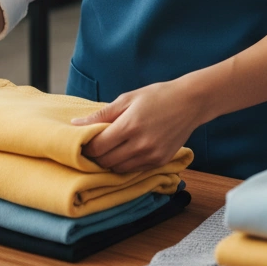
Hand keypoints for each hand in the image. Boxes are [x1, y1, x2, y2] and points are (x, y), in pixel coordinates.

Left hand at [70, 79, 203, 173]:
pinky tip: (126, 151)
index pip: (98, 147)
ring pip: (119, 169)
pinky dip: (125, 164)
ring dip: (110, 162)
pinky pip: (135, 169)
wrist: (190, 102)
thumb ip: (101, 114)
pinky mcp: (160, 161)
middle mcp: (141, 144)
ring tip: (109, 149)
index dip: (86, 147)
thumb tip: (76, 124)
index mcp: (130, 125)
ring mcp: (152, 155)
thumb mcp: (127, 98)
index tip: (82, 142)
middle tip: (93, 147)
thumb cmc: (157, 96)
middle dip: (95, 156)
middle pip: (106, 162)